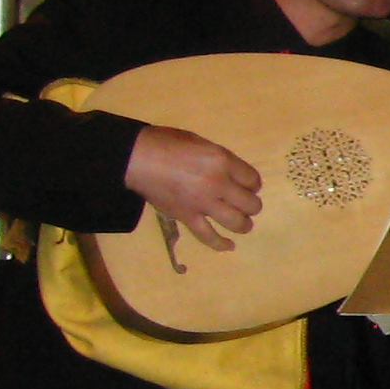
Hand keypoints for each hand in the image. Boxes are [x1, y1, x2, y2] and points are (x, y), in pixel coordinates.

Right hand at [126, 124, 261, 252]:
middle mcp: (218, 184)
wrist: (136, 158)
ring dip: (244, 224)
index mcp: (223, 161)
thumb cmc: (166, 143)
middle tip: (245, 203)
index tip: (248, 186)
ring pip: (236, 222)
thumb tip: (231, 173)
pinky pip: (208, 236)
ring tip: (243, 224)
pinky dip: (220, 243)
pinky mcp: (186, 217)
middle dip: (251, 204)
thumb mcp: (201, 142)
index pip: (253, 180)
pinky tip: (229, 246)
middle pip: (250, 203)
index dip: (253, 184)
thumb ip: (220, 159)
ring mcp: (202, 203)